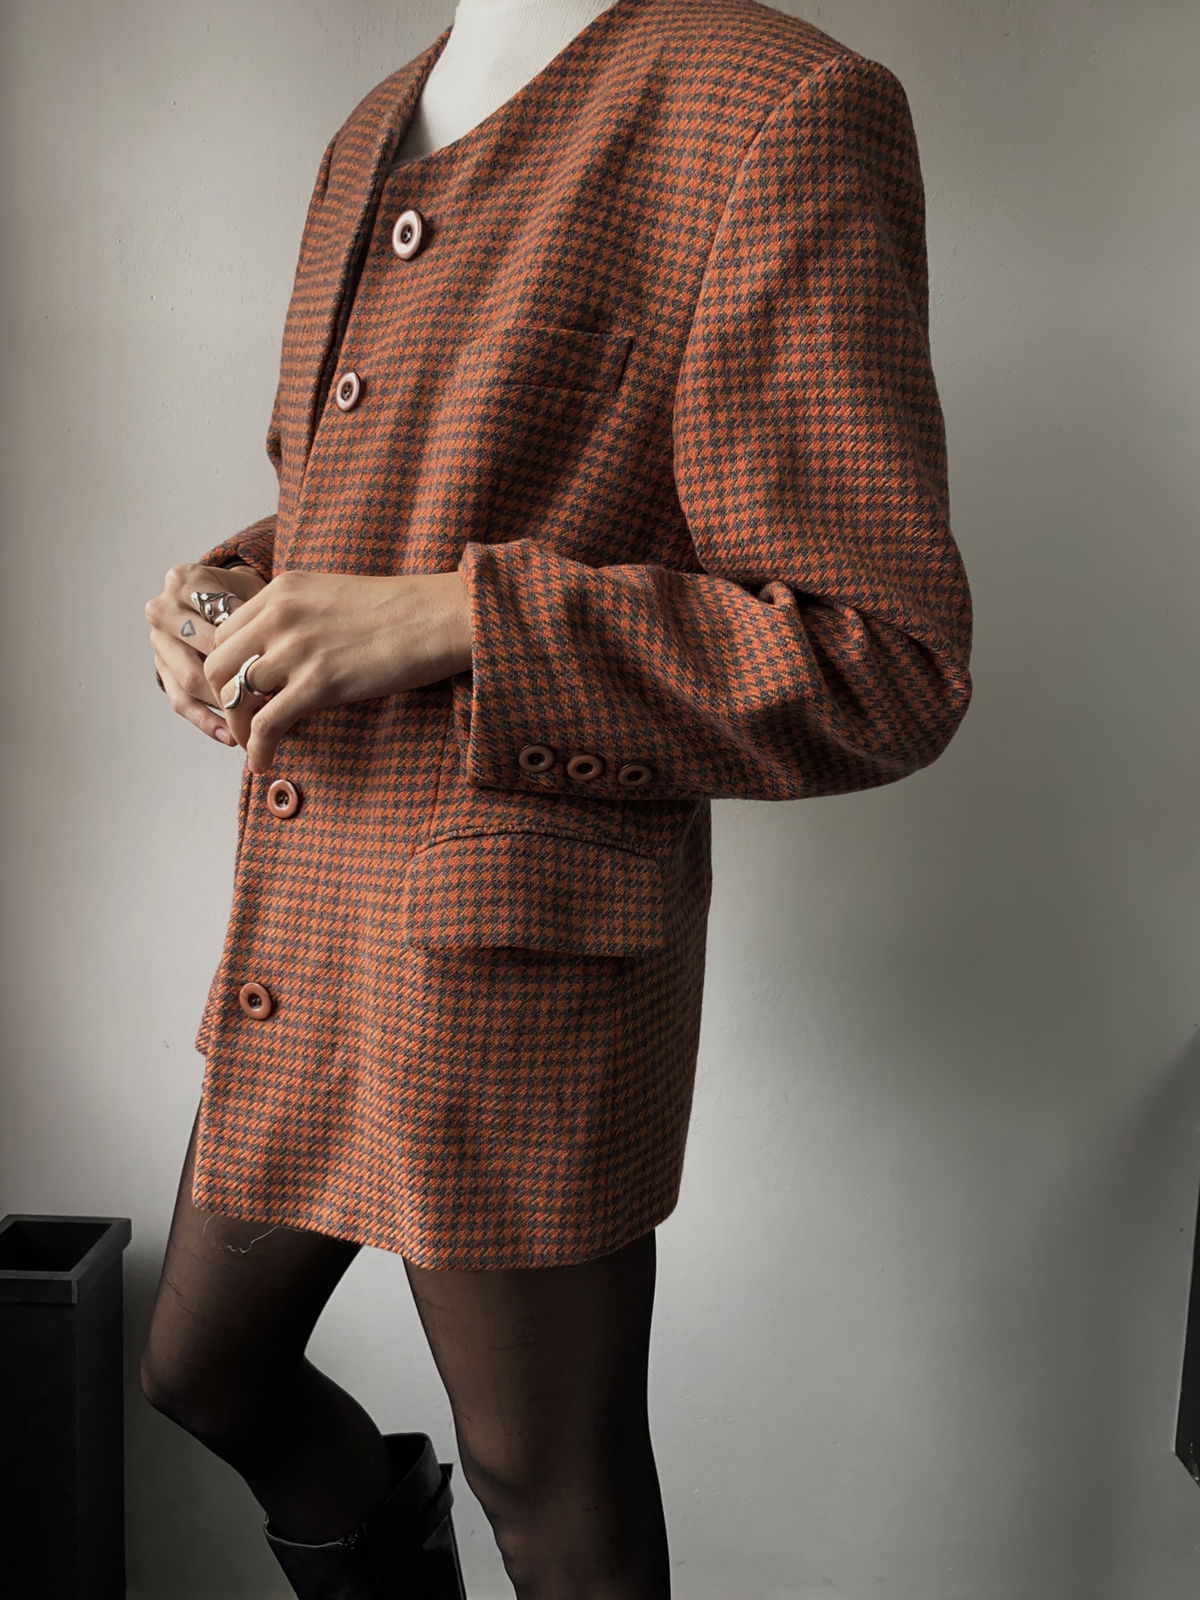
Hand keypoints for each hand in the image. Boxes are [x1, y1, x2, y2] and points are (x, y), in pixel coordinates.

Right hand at [146, 562, 267, 746]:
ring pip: (189, 681)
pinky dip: (206, 721)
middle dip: (237, 678)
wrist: (221, 594)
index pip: (218, 621)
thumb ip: (256, 616)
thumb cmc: (242, 594)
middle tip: (271, 700)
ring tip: (252, 725)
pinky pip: (180, 700)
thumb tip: (273, 654)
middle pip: (201, 652)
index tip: (277, 668)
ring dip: (223, 706)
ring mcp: (158, 642)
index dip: (249, 646)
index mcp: (184, 582)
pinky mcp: (160, 669)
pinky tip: (229, 736)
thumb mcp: (252, 591)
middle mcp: (163, 609)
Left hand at [202, 570, 472, 775]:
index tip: (241, 691)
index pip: (225, 633)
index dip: (228, 668)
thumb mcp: (332, 596)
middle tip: (242, 721)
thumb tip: (280, 656)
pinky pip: (266, 725)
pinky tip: (264, 762)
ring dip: (239, 727)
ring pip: (235, 695)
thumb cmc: (400, 610)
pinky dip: (258, 749)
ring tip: (254, 744)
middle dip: (223, 699)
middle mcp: (279, 615)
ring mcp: (296, 649)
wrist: (439, 616)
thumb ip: (297, 617)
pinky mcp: (317, 684)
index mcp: (282, 590)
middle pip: (218, 664)